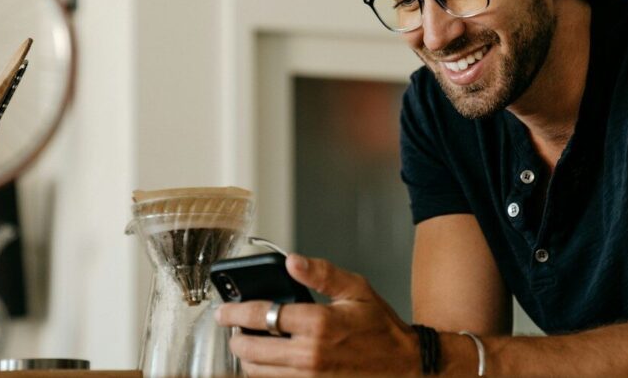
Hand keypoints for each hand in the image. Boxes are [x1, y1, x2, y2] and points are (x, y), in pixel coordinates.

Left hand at [215, 254, 420, 375]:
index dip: (236, 311)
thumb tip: (292, 261)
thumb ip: (322, 274)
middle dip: (236, 336)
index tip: (223, 310)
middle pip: (251, 349)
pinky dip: (264, 373)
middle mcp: (309, 355)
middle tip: (234, 326)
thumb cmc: (380, 327)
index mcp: (319, 324)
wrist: (403, 365)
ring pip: (257, 372)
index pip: (263, 315)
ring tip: (250, 342)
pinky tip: (268, 360)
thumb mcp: (356, 289)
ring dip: (246, 357)